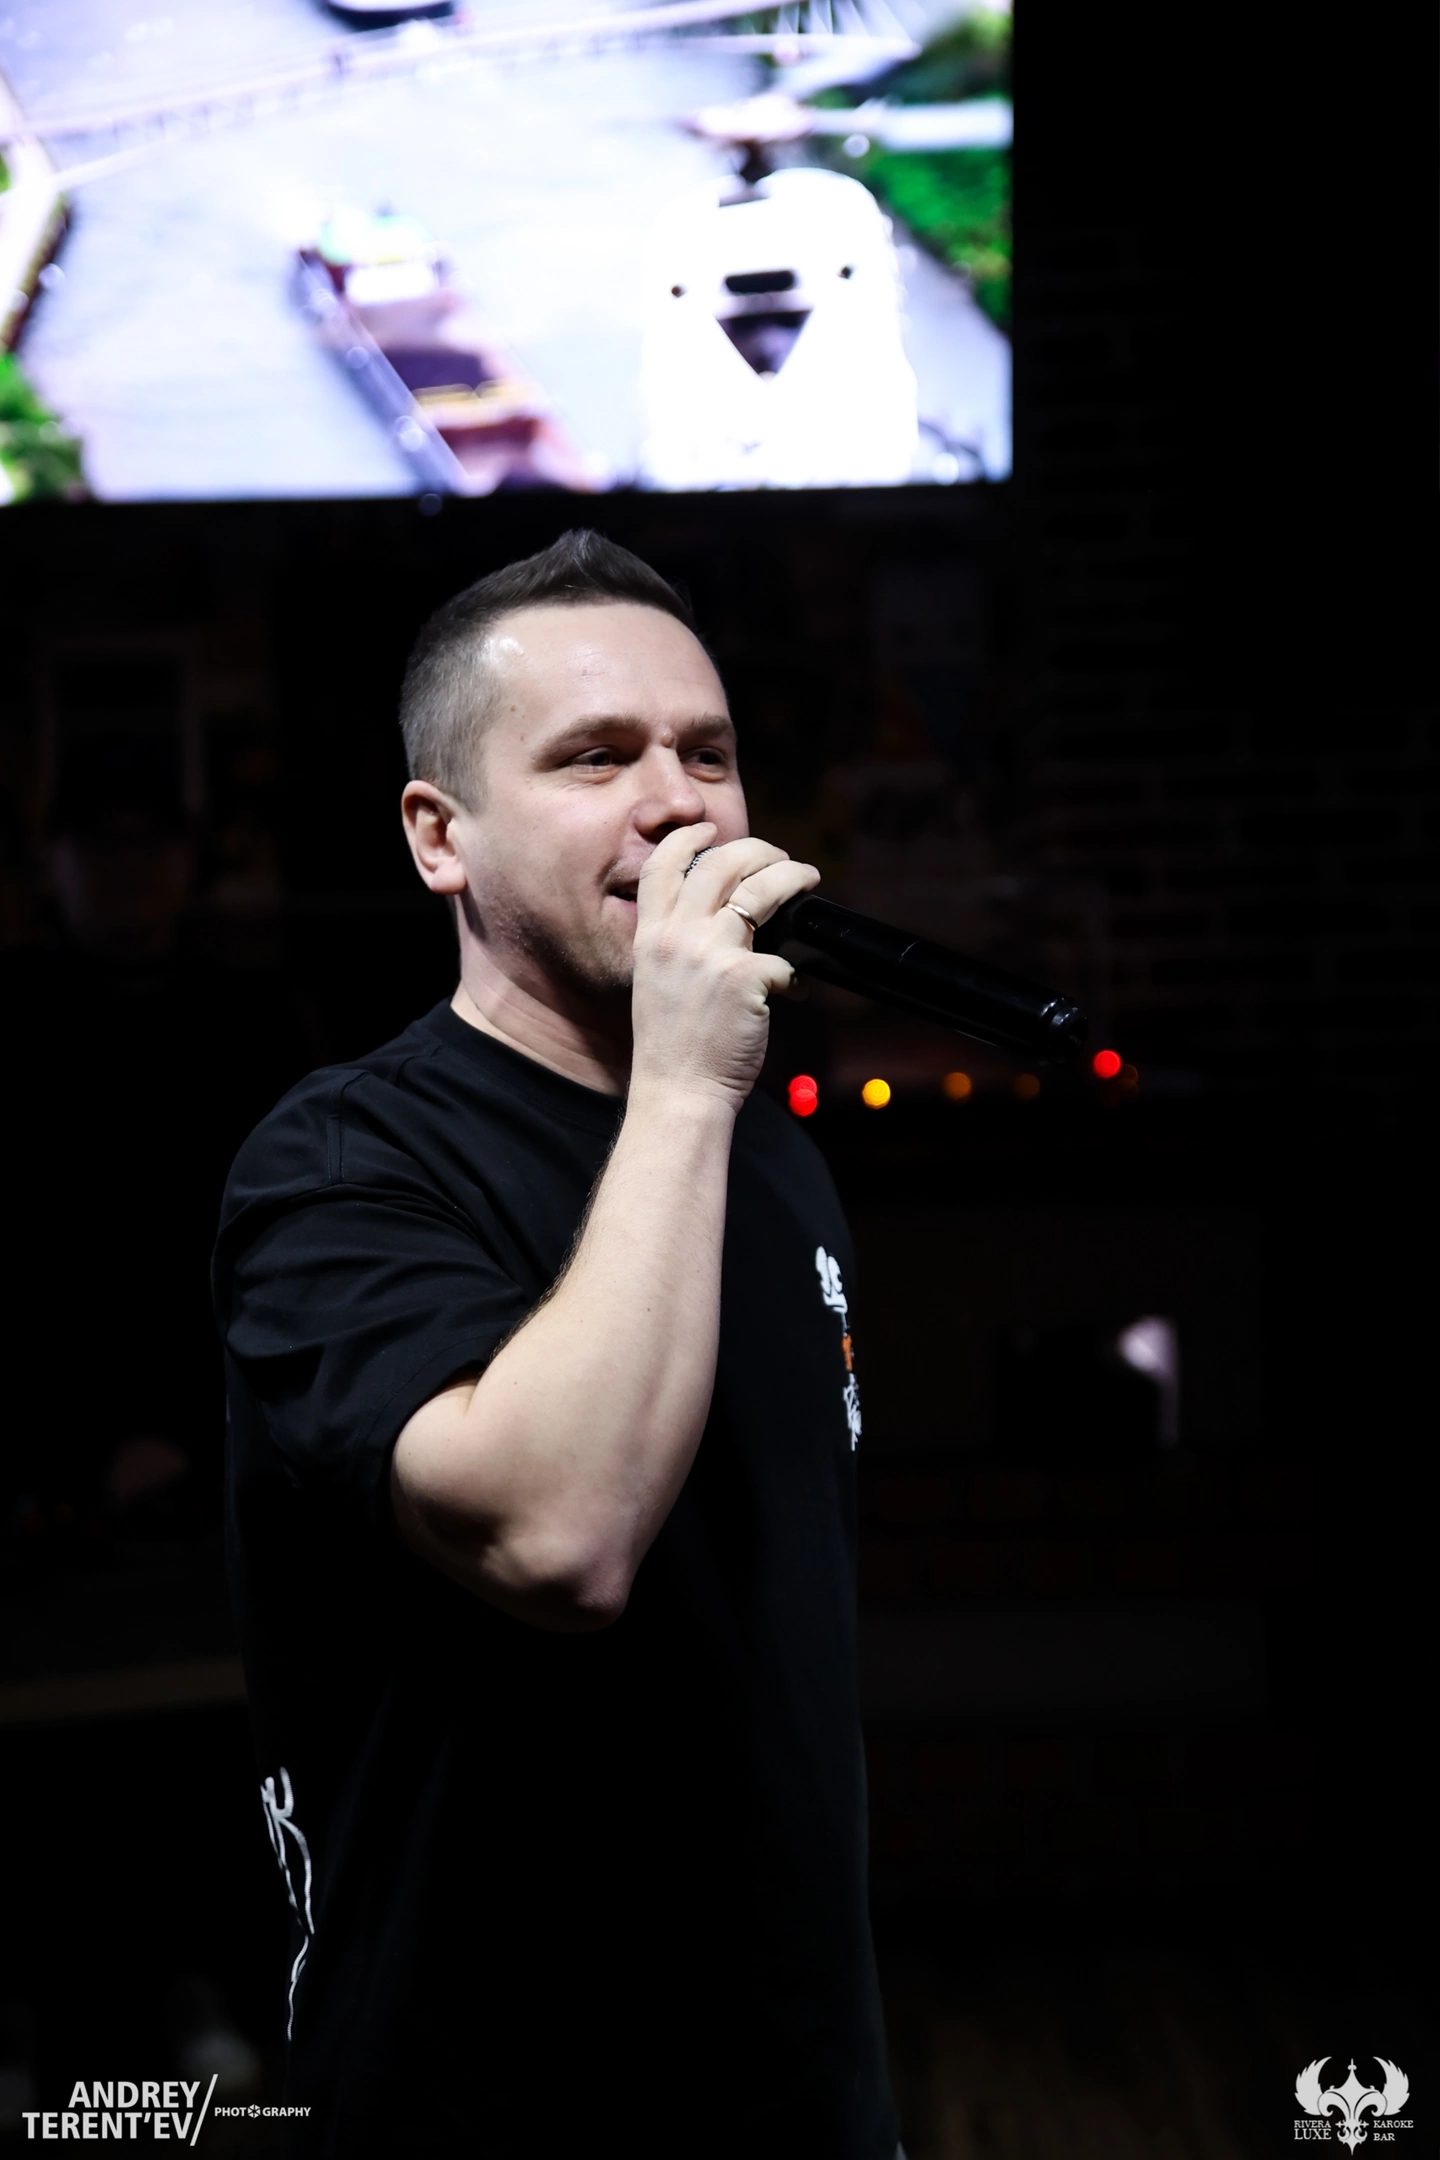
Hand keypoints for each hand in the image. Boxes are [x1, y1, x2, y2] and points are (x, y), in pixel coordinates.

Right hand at [628, 823, 818, 1111]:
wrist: (677, 1092)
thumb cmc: (673, 1047)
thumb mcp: (657, 983)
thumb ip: (680, 946)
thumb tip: (729, 920)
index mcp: (650, 937)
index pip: (661, 866)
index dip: (688, 839)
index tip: (709, 831)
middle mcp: (677, 937)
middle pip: (723, 863)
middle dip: (759, 850)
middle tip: (780, 859)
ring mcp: (711, 954)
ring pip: (762, 890)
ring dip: (792, 878)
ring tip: (807, 880)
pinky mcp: (746, 978)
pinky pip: (785, 960)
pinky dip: (796, 975)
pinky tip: (796, 991)